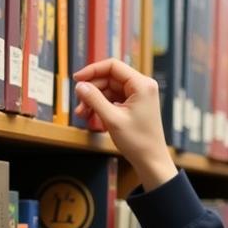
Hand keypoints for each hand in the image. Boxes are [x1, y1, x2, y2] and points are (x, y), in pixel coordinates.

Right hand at [73, 59, 176, 190]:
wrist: (151, 161)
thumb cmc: (137, 141)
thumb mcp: (112, 119)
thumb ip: (94, 99)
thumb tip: (80, 86)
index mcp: (142, 84)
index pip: (113, 66)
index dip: (92, 70)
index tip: (76, 79)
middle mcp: (142, 86)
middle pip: (109, 78)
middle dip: (92, 91)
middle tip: (79, 106)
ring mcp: (139, 95)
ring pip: (109, 90)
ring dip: (94, 100)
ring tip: (83, 115)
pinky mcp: (135, 105)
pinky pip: (114, 99)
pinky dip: (102, 107)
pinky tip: (94, 118)